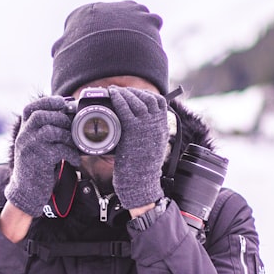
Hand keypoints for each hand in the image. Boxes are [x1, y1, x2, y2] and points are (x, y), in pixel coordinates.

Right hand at [5, 96, 81, 217]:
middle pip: (40, 116)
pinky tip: (75, 160)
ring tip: (75, 144)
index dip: (47, 101)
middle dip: (60, 118)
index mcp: (23, 130)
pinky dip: (71, 153)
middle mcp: (23, 136)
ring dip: (68, 136)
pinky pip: (59, 149)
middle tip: (71, 127)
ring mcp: (30, 148)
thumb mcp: (36, 144)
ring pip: (51, 131)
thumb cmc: (37, 165)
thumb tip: (68, 112)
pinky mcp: (39, 160)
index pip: (31, 108)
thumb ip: (46, 129)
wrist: (26, 191)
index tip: (62, 102)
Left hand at [108, 86, 168, 208]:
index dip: (146, 94)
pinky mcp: (133, 130)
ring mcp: (145, 126)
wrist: (141, 184)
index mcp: (162, 127)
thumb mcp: (152, 146)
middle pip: (146, 97)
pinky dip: (118, 99)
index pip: (159, 101)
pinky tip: (112, 95)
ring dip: (123, 93)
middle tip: (120, 90)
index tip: (136, 93)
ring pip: (135, 100)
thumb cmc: (143, 168)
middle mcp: (156, 124)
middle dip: (132, 91)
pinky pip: (125, 108)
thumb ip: (149, 132)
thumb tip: (139, 122)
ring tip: (113, 91)